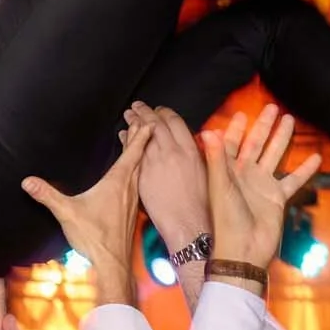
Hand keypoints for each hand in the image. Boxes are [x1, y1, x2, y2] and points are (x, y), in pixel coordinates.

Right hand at [20, 110, 153, 306]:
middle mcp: (129, 187)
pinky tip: (131, 174)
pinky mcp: (131, 210)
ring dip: (140, 153)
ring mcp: (132, 199)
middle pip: (140, 156)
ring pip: (141, 169)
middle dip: (142, 138)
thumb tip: (28, 181)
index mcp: (117, 181)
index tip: (147, 119)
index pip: (134, 151)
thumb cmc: (94, 237)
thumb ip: (47, 195)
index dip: (140, 134)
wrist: (112, 263)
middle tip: (144, 121)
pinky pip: (138, 182)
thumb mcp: (66, 213)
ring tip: (139, 141)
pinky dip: (138, 170)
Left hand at [134, 105, 211, 258]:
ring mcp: (155, 162)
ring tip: (128, 114)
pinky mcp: (143, 174)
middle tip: (137, 106)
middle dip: (145, 111)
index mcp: (190, 149)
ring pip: (141, 134)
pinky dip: (127, 140)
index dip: (164, 113)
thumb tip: (190, 141)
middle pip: (155, 123)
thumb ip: (196, 152)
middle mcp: (172, 151)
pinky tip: (123, 135)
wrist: (188, 223)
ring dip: (134, 121)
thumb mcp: (206, 171)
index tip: (159, 110)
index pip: (174, 120)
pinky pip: (132, 151)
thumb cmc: (201, 203)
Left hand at [199, 106, 322, 273]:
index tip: (243, 113)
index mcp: (228, 171)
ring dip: (282, 139)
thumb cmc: (226, 221)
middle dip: (263, 126)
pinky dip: (305, 169)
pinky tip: (316, 158)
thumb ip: (216, 160)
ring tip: (290, 120)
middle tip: (272, 108)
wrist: (244, 250)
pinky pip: (293, 179)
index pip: (232, 143)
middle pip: (256, 144)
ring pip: (274, 156)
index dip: (237, 129)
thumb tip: (208, 131)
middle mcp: (245, 175)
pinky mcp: (277, 198)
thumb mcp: (220, 187)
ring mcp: (262, 186)